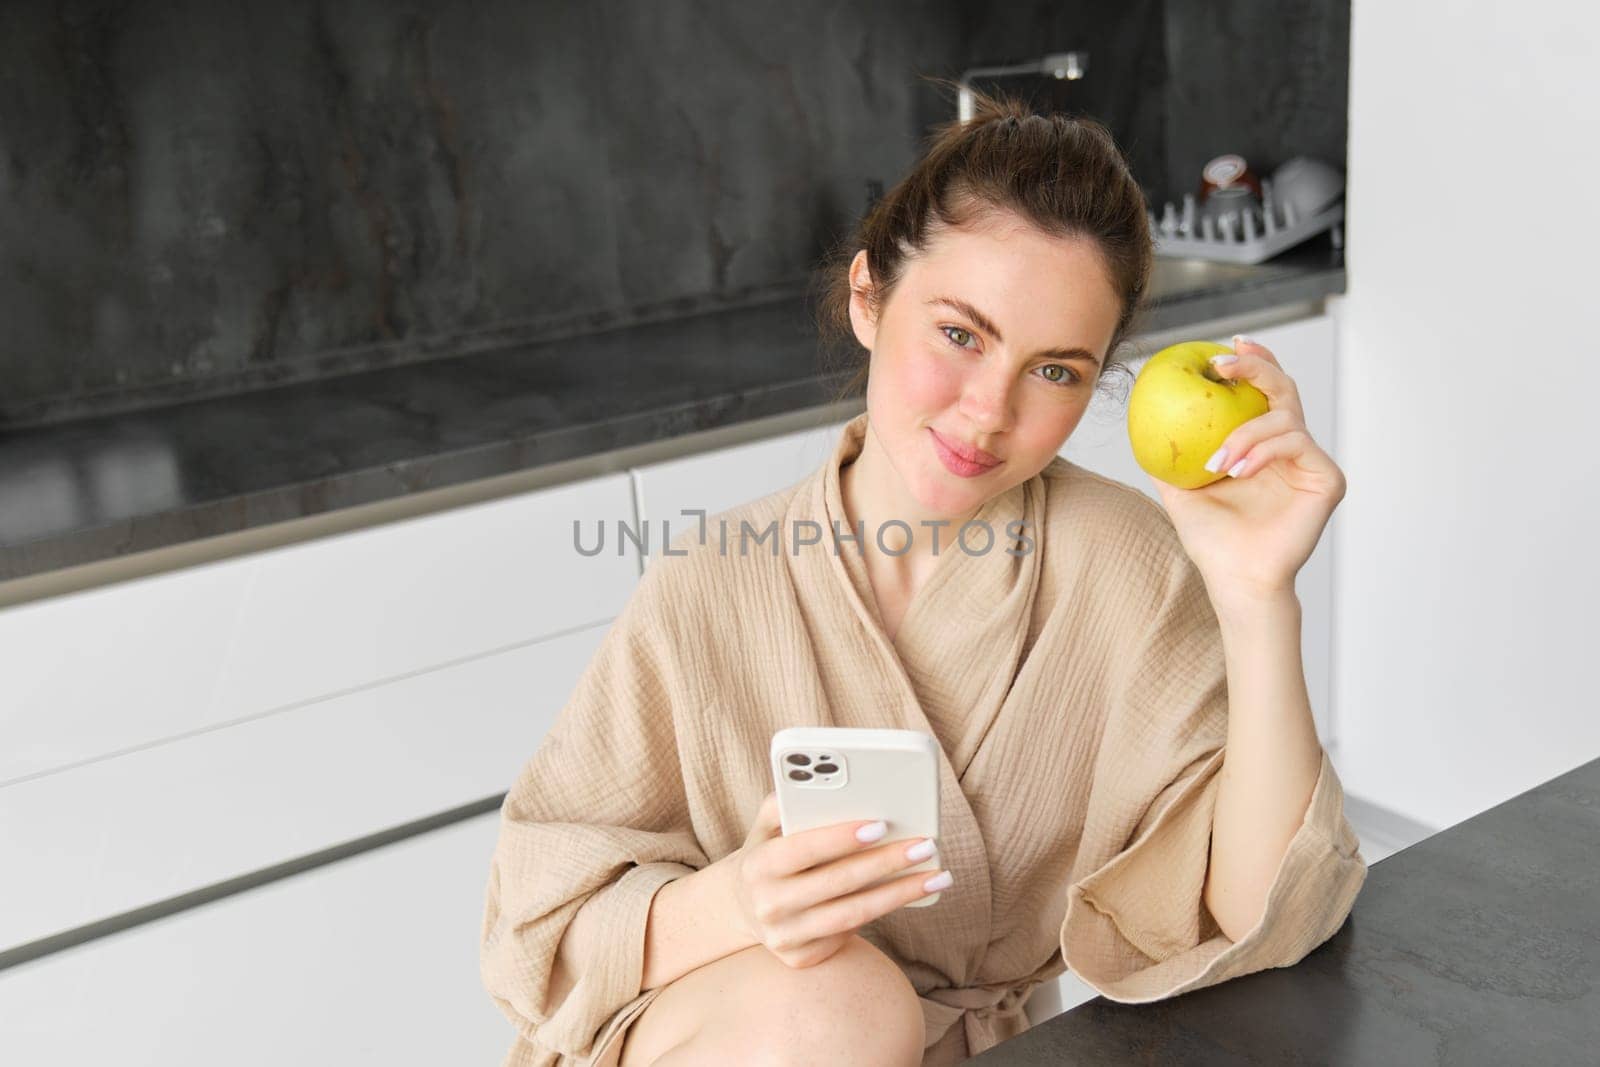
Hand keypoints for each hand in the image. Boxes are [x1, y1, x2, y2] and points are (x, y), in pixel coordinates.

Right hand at [728, 791, 947, 968]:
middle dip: (886, 862)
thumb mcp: (765, 826)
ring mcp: (784, 937)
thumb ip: (786, 802)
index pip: (802, 849)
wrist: (742, 906)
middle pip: (837, 883)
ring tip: (936, 874)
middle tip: (925, 845)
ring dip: (900, 893)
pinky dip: (884, 910)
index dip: (841, 837)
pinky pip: (850, 934)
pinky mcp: (801, 958)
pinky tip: (910, 893)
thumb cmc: (768, 852)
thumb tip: (825, 785)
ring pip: (853, 914)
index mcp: (757, 866)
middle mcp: (768, 905)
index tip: (882, 824)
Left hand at [1148, 336, 1346, 606]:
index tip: (1224, 347)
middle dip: (1255, 366)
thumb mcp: (1179, 489)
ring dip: (1244, 432)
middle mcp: (1291, 448)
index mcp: (1263, 445)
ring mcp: (1311, 462)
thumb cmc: (1211, 540)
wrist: (1235, 579)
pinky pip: (1296, 442)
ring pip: (1284, 417)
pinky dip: (1262, 450)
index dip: (1251, 362)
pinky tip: (1237, 469)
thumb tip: (1138, 418)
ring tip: (1218, 461)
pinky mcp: (1327, 478)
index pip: (1262, 393)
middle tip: (1222, 363)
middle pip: (1282, 388)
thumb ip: (1167, 456)